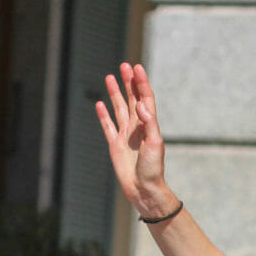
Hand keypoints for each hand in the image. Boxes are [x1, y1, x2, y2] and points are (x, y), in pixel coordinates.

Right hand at [95, 63, 172, 218]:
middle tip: (124, 65)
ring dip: (115, 93)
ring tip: (110, 77)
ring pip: (119, 108)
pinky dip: (103, 115)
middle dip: (129, 82)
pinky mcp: (115, 145)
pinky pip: (108, 126)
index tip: (136, 67)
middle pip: (132, 99)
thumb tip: (142, 105)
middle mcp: (137, 127)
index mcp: (148, 125)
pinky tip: (100, 104)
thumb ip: (149, 123)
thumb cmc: (153, 169)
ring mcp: (125, 135)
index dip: (141, 83)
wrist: (144, 189)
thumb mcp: (155, 144)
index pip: (145, 98)